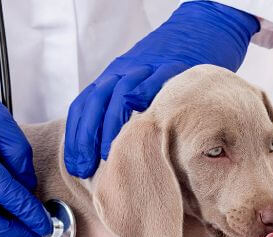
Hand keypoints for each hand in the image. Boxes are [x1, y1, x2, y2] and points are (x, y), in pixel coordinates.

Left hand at [64, 1, 259, 177]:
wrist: (196, 33)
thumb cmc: (165, 77)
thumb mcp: (137, 89)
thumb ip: (122, 116)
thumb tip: (108, 161)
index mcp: (110, 79)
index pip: (84, 106)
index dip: (76, 137)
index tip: (76, 166)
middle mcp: (123, 72)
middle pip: (97, 100)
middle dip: (87, 135)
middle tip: (87, 166)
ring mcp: (147, 68)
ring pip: (121, 93)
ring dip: (111, 124)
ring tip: (111, 155)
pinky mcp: (173, 67)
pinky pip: (155, 80)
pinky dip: (144, 93)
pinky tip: (138, 114)